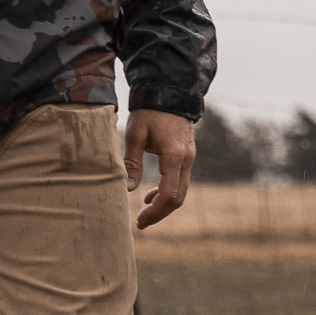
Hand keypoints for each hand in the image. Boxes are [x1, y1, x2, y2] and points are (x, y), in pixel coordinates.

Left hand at [124, 110, 195, 229]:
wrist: (169, 91)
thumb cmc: (149, 111)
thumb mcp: (135, 134)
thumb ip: (131, 163)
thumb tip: (126, 189)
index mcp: (174, 156)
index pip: (169, 194)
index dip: (155, 211)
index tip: (140, 221)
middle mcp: (186, 159)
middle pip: (178, 197)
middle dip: (160, 213)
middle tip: (141, 223)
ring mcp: (189, 158)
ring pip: (181, 191)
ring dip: (164, 205)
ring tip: (144, 213)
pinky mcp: (186, 156)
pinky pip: (180, 181)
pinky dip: (167, 192)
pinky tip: (150, 196)